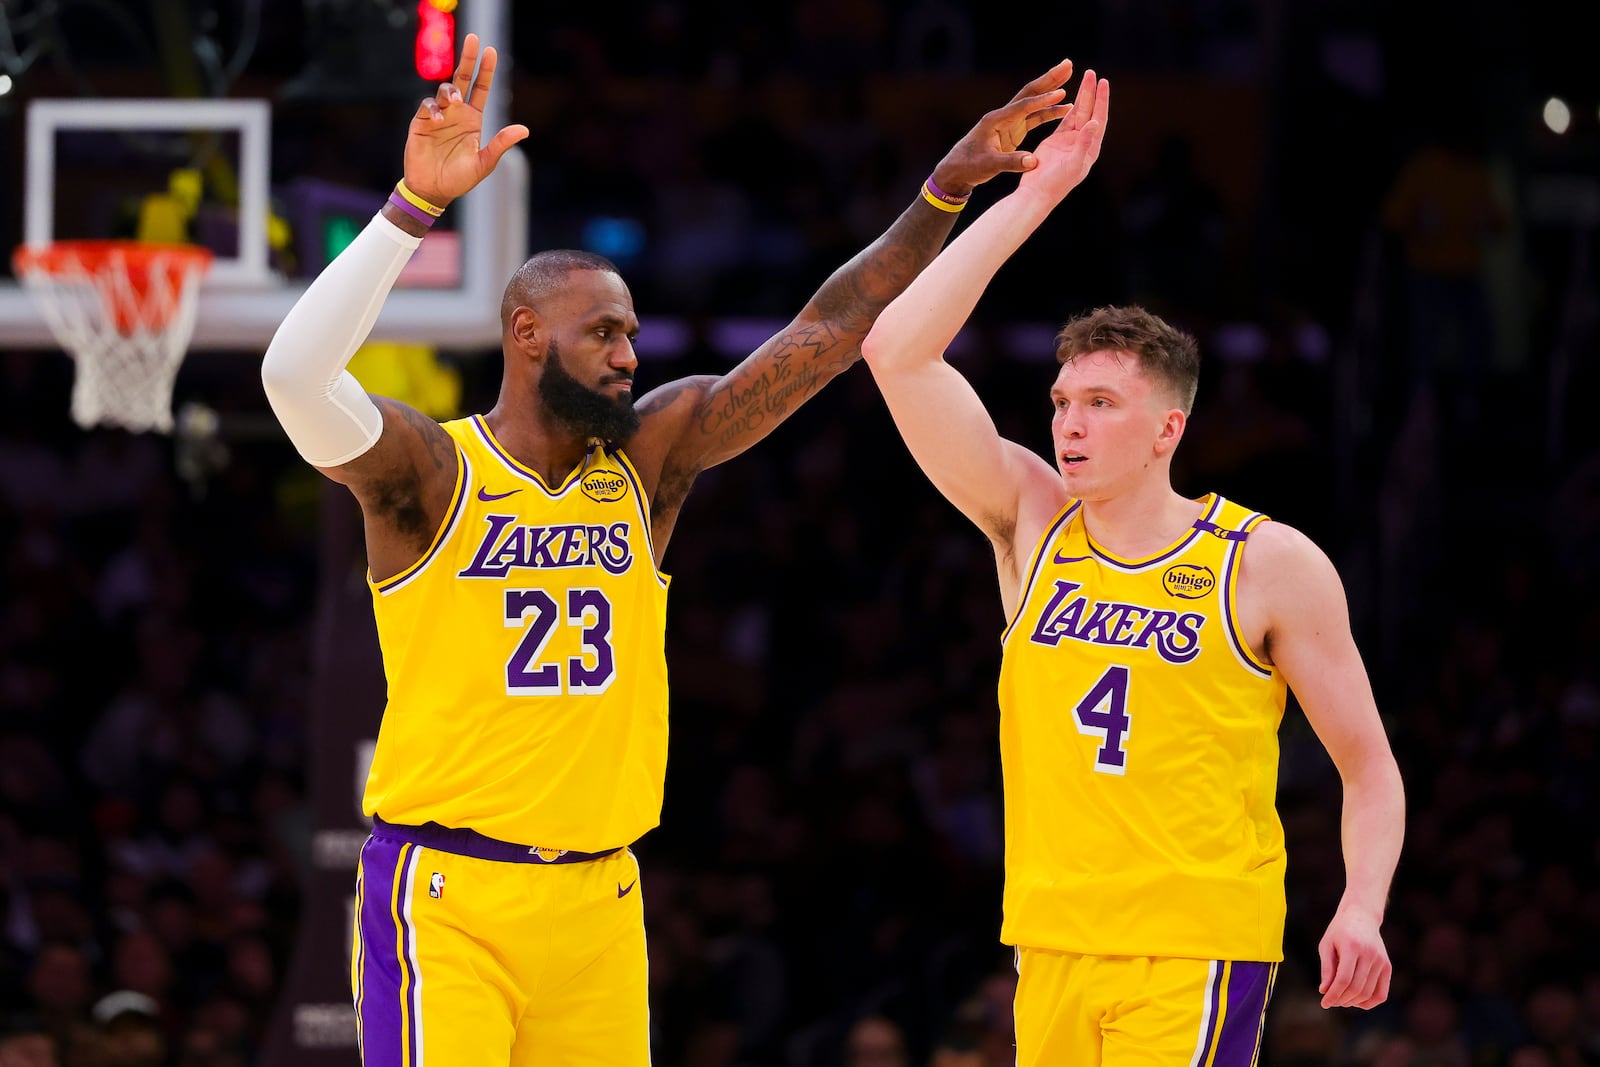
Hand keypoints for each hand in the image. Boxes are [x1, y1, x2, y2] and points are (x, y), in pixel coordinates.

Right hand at [403, 34, 529, 207]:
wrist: (433, 191)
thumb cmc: (459, 179)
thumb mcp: (484, 163)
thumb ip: (501, 145)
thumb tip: (524, 130)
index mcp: (473, 119)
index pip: (480, 89)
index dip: (486, 70)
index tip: (491, 51)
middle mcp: (456, 113)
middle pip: (462, 79)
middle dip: (468, 59)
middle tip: (473, 38)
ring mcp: (438, 116)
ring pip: (444, 91)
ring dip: (450, 91)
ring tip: (455, 101)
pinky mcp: (421, 123)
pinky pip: (427, 107)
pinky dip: (433, 109)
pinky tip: (439, 120)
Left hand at [929, 59, 1079, 196]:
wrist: (956, 170)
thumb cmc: (969, 166)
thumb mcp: (989, 166)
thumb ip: (1011, 163)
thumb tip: (1034, 161)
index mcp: (995, 120)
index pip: (1023, 106)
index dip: (1042, 101)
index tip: (1061, 92)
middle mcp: (1003, 116)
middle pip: (1030, 93)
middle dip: (1049, 79)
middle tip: (1068, 64)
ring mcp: (1008, 122)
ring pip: (1033, 102)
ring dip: (1051, 91)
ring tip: (1070, 77)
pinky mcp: (1012, 130)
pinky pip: (1034, 117)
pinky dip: (1048, 111)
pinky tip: (1064, 108)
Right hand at [1016, 68, 1108, 205]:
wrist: (1037, 192)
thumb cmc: (1056, 183)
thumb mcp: (1074, 164)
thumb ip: (1085, 143)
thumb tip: (1095, 123)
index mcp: (1090, 148)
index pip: (1099, 118)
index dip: (1101, 100)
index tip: (1103, 82)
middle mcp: (1083, 142)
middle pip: (1089, 112)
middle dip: (1092, 92)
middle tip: (1092, 73)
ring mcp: (1070, 141)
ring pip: (1078, 113)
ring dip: (1082, 96)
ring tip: (1085, 77)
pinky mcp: (1057, 140)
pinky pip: (1065, 120)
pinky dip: (1069, 107)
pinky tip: (1071, 95)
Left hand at [1318, 902, 1390, 1008]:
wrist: (1361, 916)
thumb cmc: (1339, 931)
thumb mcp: (1327, 945)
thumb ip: (1326, 968)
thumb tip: (1324, 991)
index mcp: (1352, 946)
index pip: (1343, 979)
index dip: (1333, 994)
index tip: (1323, 1003)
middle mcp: (1369, 954)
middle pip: (1355, 988)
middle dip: (1341, 1000)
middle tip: (1331, 1002)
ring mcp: (1381, 961)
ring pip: (1368, 993)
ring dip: (1353, 1002)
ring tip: (1341, 1001)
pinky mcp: (1387, 967)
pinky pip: (1381, 993)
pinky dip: (1369, 1002)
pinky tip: (1356, 1002)